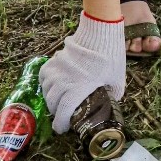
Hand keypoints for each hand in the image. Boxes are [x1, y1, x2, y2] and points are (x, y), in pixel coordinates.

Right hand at [39, 13, 125, 134]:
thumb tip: (110, 105)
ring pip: (46, 90)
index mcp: (80, 88)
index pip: (64, 112)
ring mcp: (57, 69)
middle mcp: (64, 80)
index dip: (61, 123)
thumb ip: (113, 94)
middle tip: (63, 114)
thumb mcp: (117, 79)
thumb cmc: (110, 56)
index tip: (62, 129)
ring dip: (51, 98)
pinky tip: (53, 85)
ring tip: (59, 100)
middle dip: (57, 112)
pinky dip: (46, 83)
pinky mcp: (54, 59)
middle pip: (53, 102)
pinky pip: (44, 76)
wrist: (101, 31)